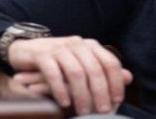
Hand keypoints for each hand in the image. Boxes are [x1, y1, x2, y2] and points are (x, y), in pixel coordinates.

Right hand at [8, 36, 132, 114]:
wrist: (26, 49)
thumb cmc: (59, 60)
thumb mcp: (83, 63)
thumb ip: (104, 70)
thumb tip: (129, 77)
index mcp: (91, 45)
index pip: (110, 62)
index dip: (116, 81)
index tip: (117, 100)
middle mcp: (78, 44)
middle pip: (94, 69)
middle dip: (100, 92)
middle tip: (102, 111)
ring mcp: (60, 48)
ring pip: (76, 73)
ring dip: (81, 95)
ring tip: (83, 112)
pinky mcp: (42, 55)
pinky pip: (54, 74)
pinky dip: (60, 90)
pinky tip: (64, 103)